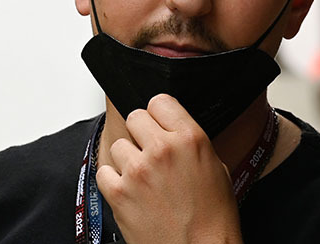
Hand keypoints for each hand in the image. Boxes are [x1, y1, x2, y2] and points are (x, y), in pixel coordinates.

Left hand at [96, 94, 243, 243]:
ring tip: (143, 178)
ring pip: (118, 145)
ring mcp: (138, 170)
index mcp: (190, 138)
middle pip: (135, 117)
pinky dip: (113, 181)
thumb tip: (173, 131)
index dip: (159, 114)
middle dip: (141, 134)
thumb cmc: (214, 219)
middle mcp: (162, 149)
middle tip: (150, 152)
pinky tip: (130, 191)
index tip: (159, 124)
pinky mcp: (119, 193)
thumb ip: (191, 142)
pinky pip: (104, 171)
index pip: (160, 101)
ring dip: (127, 159)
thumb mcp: (216, 168)